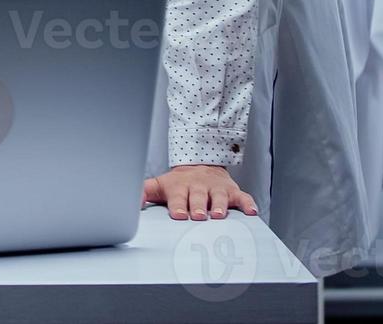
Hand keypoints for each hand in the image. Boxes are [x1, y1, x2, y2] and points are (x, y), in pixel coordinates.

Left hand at [143, 164, 257, 219]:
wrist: (201, 165)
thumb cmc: (179, 182)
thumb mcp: (159, 185)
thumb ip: (143, 192)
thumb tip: (130, 202)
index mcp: (180, 187)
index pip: (177, 197)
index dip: (177, 206)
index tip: (177, 214)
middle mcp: (198, 187)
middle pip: (198, 197)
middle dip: (197, 206)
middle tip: (197, 216)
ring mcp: (216, 188)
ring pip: (219, 197)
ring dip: (219, 206)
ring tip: (218, 215)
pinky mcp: (232, 191)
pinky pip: (242, 197)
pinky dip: (247, 204)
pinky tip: (251, 212)